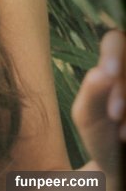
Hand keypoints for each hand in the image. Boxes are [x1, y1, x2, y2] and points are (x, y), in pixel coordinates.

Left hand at [72, 30, 124, 179]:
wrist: (119, 170)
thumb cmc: (101, 136)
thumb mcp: (87, 116)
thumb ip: (91, 94)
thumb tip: (98, 72)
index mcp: (113, 66)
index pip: (116, 40)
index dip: (114, 53)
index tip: (108, 74)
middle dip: (123, 85)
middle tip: (113, 114)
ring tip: (121, 132)